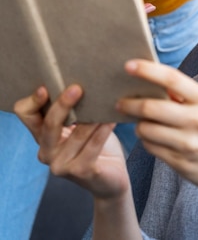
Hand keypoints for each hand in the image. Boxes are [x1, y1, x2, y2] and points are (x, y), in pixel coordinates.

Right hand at [14, 86, 129, 199]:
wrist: (111, 177)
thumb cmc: (94, 144)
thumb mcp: (79, 123)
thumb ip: (73, 109)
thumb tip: (79, 80)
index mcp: (42, 135)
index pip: (25, 114)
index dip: (33, 100)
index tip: (46, 87)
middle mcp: (46, 151)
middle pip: (49, 123)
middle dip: (63, 104)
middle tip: (77, 89)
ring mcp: (61, 165)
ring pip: (76, 133)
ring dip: (92, 117)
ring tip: (105, 102)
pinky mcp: (81, 171)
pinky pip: (93, 145)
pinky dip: (103, 130)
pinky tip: (111, 120)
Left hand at [117, 60, 197, 198]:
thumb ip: (186, 96)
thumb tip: (152, 83)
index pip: (171, 79)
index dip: (147, 70)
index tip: (128, 65)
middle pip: (151, 108)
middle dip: (129, 103)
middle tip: (119, 101)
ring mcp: (189, 144)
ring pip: (146, 130)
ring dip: (138, 124)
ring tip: (139, 121)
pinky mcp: (181, 164)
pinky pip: (151, 148)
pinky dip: (146, 140)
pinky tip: (151, 137)